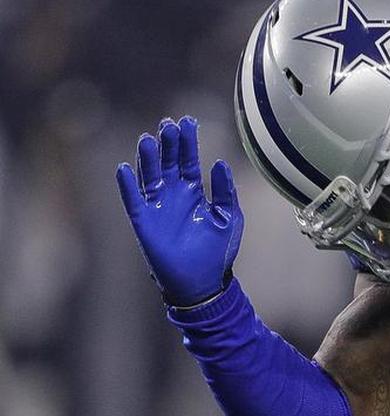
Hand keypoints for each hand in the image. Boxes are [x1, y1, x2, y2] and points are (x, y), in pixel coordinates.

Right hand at [116, 117, 243, 306]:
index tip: (188, 121)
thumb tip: (220, 164)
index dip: (188, 142)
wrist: (203, 282)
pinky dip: (128, 185)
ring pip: (149, 176)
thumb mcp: (229, 218)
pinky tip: (124, 168)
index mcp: (194, 192)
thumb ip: (225, 192)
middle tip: (169, 124)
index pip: (188, 160)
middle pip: (168, 162)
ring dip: (148, 158)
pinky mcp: (144, 222)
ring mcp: (157, 207)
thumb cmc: (217, 251)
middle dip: (168, 143)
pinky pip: (133, 200)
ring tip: (149, 139)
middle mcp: (173, 195)